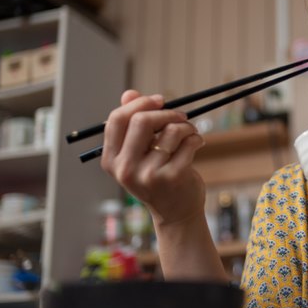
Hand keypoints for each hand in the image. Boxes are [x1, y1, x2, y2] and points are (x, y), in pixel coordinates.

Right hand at [100, 90, 206, 226]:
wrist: (176, 213)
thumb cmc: (157, 177)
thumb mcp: (139, 153)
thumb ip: (133, 124)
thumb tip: (129, 93)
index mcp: (111, 160)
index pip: (117, 119)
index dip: (139, 103)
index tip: (159, 100)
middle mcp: (125, 169)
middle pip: (141, 120)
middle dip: (166, 112)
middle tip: (181, 115)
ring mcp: (149, 174)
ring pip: (171, 130)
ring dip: (186, 126)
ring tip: (190, 133)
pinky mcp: (173, 177)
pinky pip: (188, 142)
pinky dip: (196, 138)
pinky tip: (196, 144)